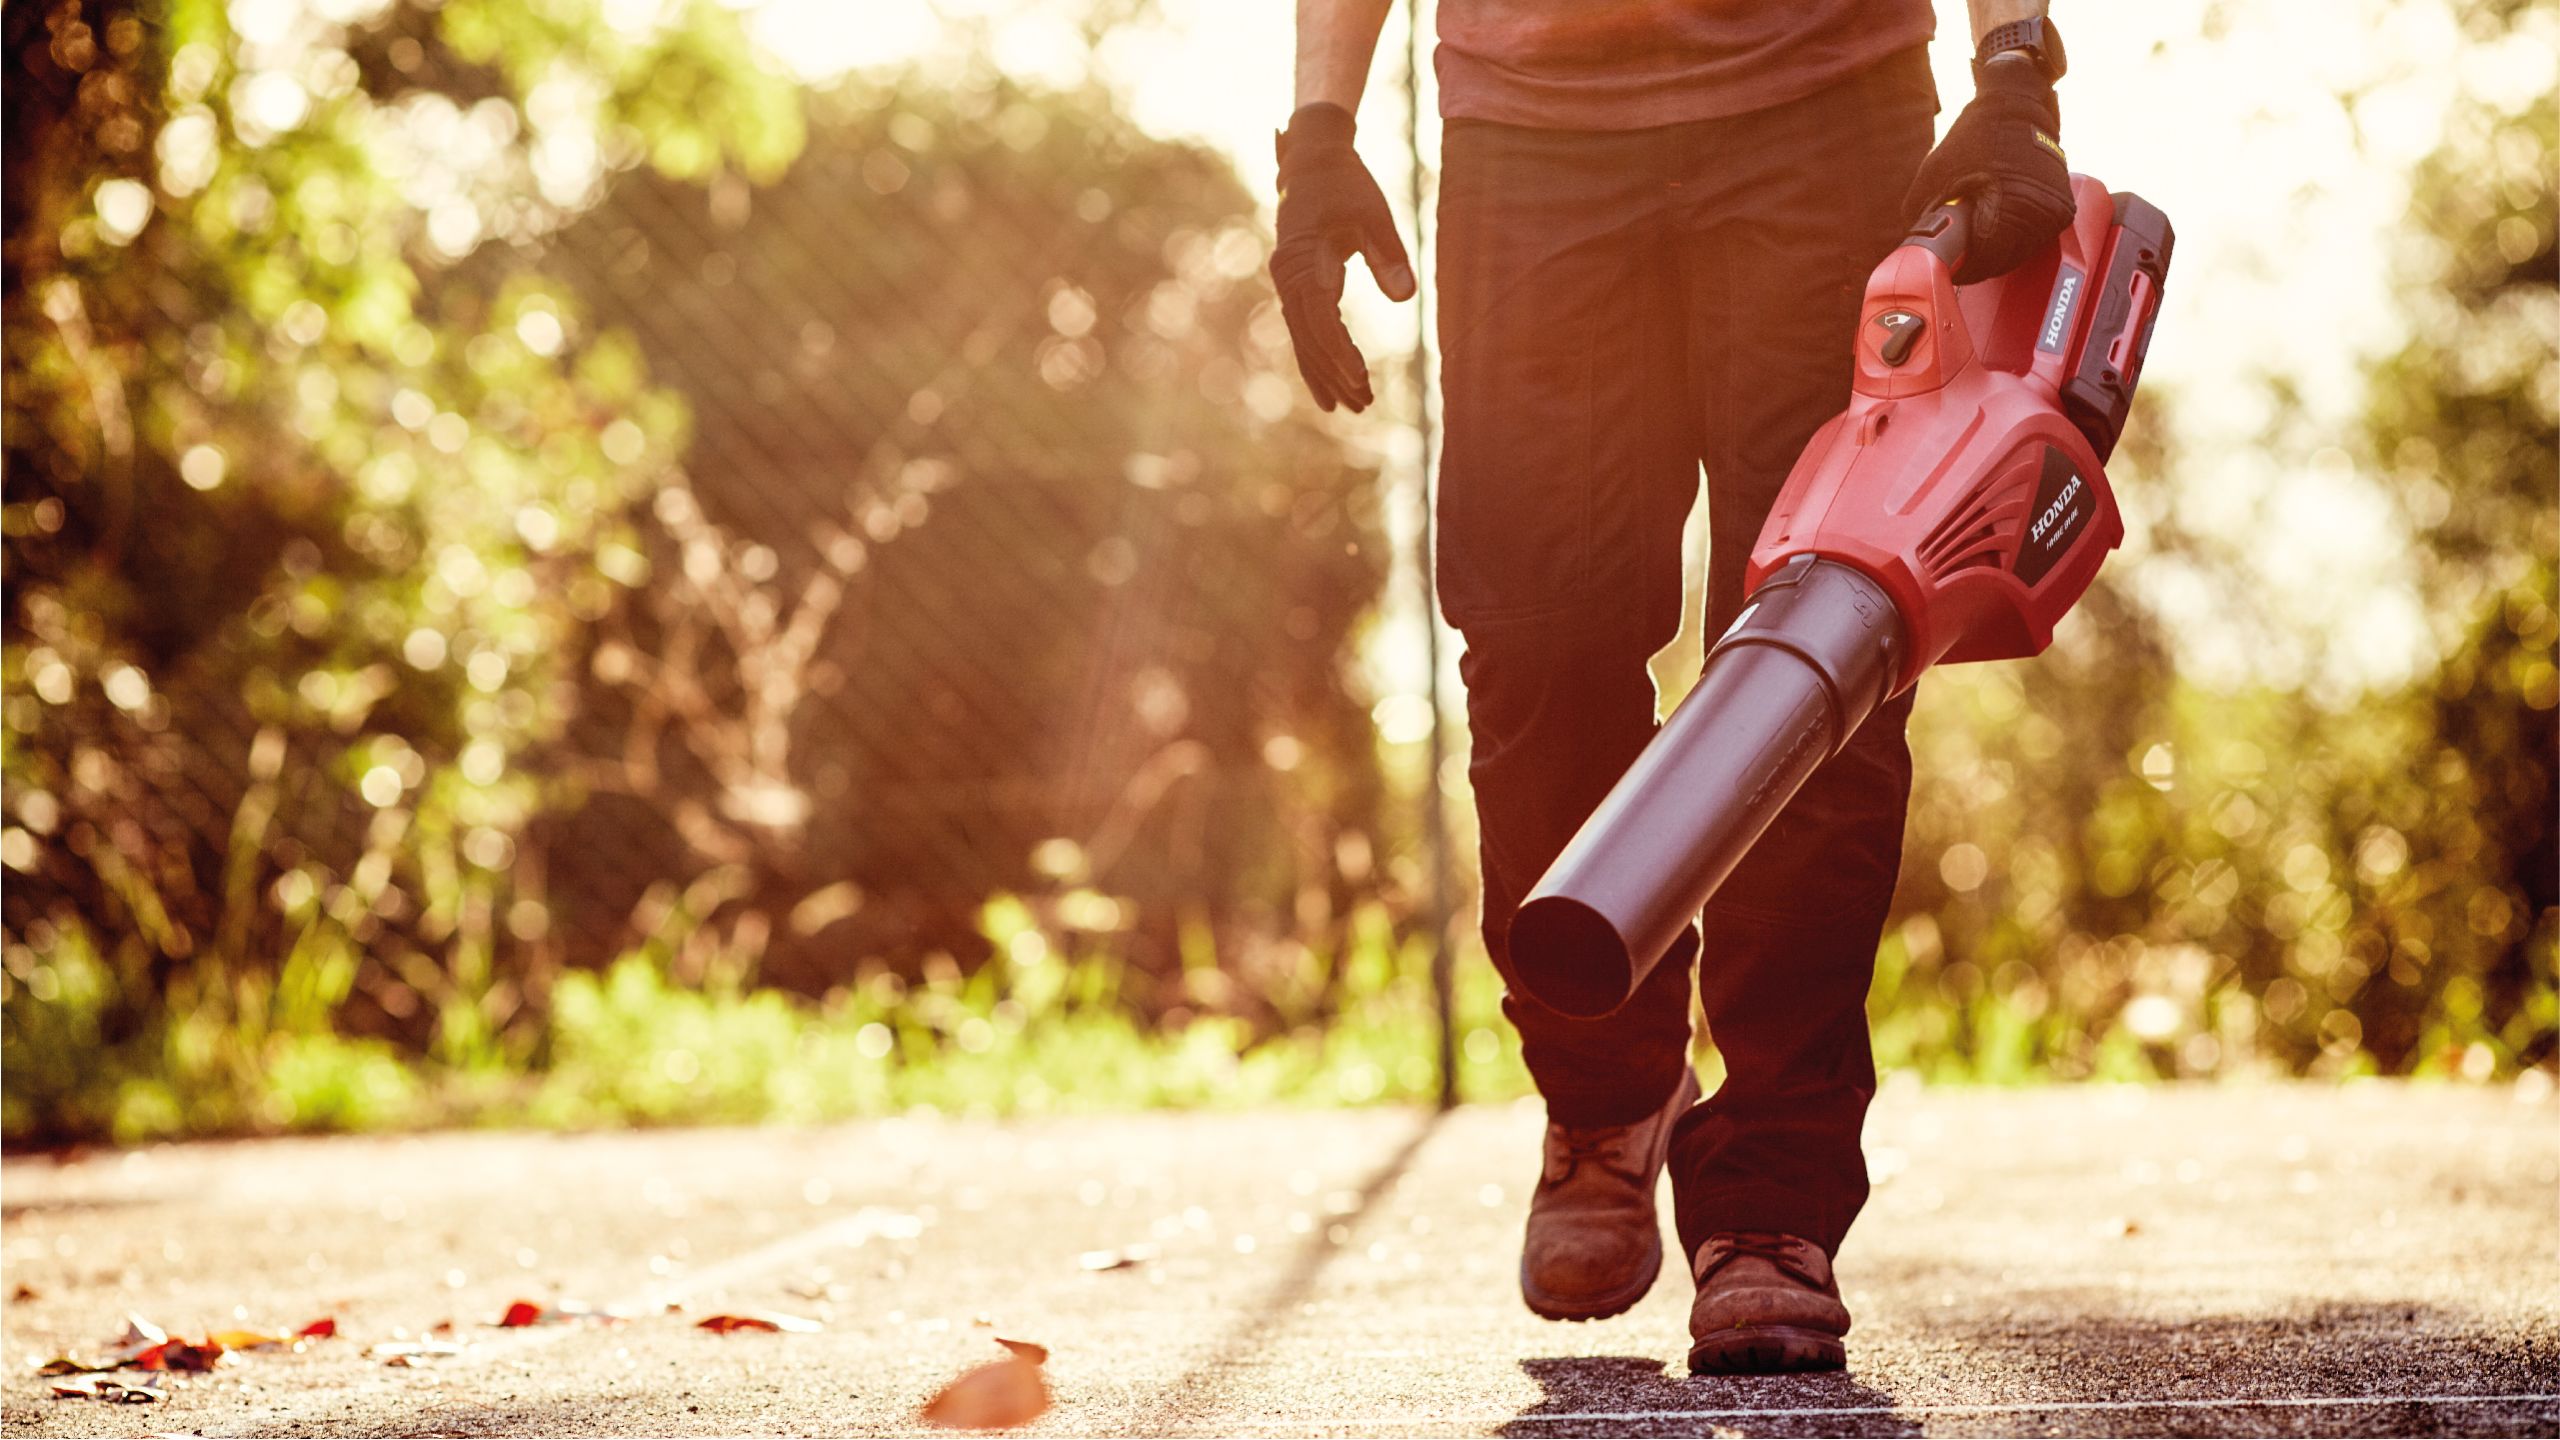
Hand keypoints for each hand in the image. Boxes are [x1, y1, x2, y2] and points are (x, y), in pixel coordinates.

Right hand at [1269, 103, 1415, 412]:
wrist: (1314, 160)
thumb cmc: (1347, 184)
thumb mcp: (1374, 214)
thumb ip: (1390, 255)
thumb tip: (1407, 299)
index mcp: (1302, 257)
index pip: (1319, 314)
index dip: (1338, 349)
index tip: (1360, 376)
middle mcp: (1287, 274)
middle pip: (1307, 335)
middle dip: (1334, 373)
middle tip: (1362, 405)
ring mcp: (1289, 281)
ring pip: (1304, 338)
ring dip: (1326, 373)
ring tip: (1352, 407)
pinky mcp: (1298, 285)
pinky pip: (1305, 329)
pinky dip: (1318, 358)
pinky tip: (1333, 386)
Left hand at [1901, 56, 2074, 283]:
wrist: (2017, 104)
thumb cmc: (1976, 136)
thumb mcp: (1935, 172)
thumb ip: (1922, 211)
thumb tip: (1918, 242)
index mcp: (2010, 206)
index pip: (1988, 260)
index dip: (1966, 268)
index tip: (1951, 266)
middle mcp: (2040, 212)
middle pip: (2005, 260)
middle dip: (1980, 262)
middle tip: (1961, 257)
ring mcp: (2055, 210)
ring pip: (2021, 253)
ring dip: (1999, 253)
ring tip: (1978, 242)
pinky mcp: (2062, 206)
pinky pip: (2035, 238)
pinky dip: (2016, 239)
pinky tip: (1999, 229)